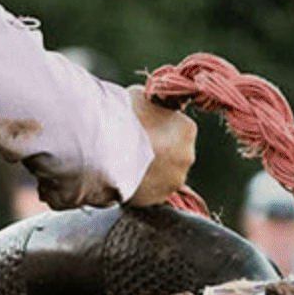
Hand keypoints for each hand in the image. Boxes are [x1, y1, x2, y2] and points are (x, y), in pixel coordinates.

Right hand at [126, 85, 198, 205]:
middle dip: (158, 150)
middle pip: (173, 152)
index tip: (142, 127)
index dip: (158, 126)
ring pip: (164, 174)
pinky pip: (152, 191)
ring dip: (151, 170)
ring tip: (127, 163)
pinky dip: (142, 186)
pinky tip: (127, 176)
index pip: (177, 126)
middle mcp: (187, 156)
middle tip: (134, 146)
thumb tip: (148, 105)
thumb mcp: (140, 96)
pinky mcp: (158, 198)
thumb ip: (151, 104)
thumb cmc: (123, 119)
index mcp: (187, 129)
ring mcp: (174, 180)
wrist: (105, 149)